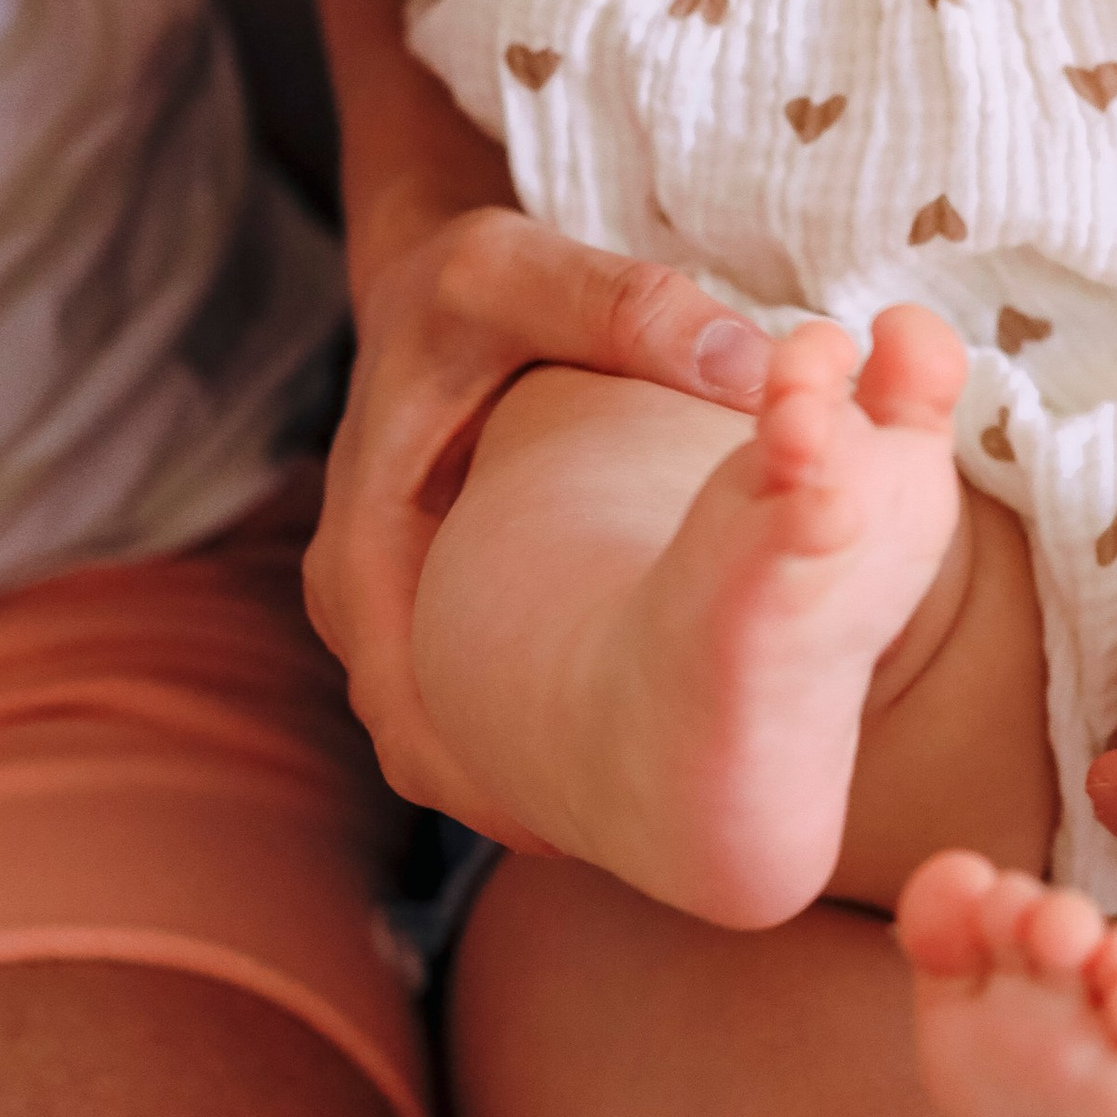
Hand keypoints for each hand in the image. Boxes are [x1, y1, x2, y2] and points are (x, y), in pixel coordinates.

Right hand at [305, 206, 770, 812]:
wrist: (442, 280)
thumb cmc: (470, 284)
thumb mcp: (525, 268)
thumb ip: (628, 309)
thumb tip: (753, 367)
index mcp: (363, 543)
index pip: (407, 712)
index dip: (488, 784)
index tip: (582, 833)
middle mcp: (365, 594)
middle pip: (432, 746)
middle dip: (521, 799)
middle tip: (640, 848)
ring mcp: (399, 608)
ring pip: (459, 731)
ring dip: (534, 775)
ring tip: (646, 822)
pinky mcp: (442, 605)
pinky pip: (483, 695)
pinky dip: (540, 728)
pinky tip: (633, 753)